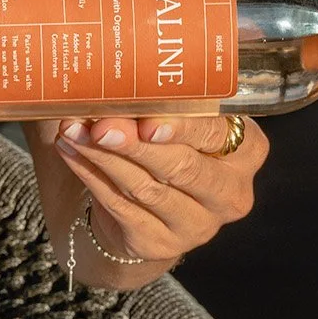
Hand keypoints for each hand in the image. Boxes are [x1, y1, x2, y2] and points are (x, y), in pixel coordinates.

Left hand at [49, 114, 267, 267]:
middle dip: (136, 144)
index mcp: (247, 151)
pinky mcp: (164, 245)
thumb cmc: (163, 146)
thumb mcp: (174, 119)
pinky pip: (123, 209)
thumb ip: (159, 99)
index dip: (182, 127)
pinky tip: (70, 153)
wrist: (147, 209)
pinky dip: (91, 177)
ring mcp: (200, 226)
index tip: (148, 120)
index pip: (216, 135)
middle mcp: (231, 194)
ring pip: (148, 188)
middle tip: (101, 126)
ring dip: (104, 157)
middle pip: (183, 167)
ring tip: (71, 131)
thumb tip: (112, 73)